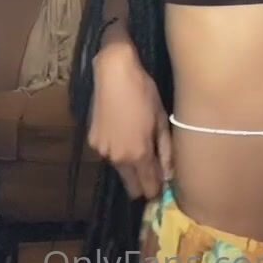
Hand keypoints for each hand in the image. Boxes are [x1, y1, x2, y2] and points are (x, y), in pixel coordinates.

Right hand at [88, 43, 173, 200]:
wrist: (114, 74)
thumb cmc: (143, 93)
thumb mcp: (161, 120)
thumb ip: (166, 151)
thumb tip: (169, 174)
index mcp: (138, 154)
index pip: (148, 187)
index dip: (157, 188)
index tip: (162, 182)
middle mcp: (118, 158)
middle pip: (131, 186)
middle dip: (142, 182)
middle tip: (152, 167)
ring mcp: (102, 151)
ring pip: (120, 169)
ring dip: (129, 164)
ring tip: (137, 141)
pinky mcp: (92, 141)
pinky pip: (109, 154)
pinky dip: (116, 149)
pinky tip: (122, 131)